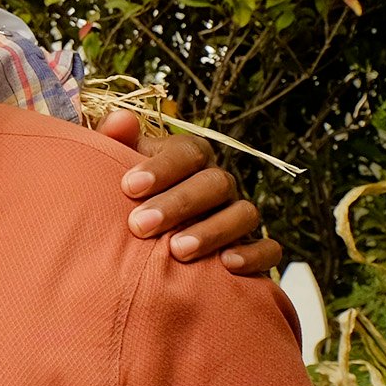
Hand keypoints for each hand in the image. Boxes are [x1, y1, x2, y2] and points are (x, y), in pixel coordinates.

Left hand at [99, 110, 283, 278]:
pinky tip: (228, 265)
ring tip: (178, 250)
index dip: (161, 167)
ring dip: (213, 231)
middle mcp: (219, 184)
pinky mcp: (254, 249)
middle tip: (141, 225)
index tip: (128, 186)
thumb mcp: (118, 167)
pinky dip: (254, 255)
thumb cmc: (132, 199)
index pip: (188, 152)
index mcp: (191, 159)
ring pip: (244, 214)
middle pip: (214, 183)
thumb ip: (116, 142)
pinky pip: (269, 249)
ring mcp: (238, 215)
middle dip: (179, 204)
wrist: (148, 243)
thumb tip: (120, 120)